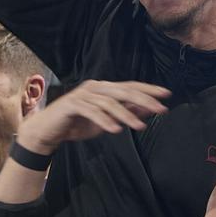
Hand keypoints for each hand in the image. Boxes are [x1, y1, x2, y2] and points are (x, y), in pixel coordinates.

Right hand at [15, 80, 171, 155]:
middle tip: (161, 109)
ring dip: (126, 115)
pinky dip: (105, 121)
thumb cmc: (77, 125)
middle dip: (144, 100)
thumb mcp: (106, 121)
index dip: (149, 89)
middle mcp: (94, 87)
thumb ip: (125, 113)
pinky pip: (92, 112)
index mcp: (104, 88)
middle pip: (124, 91)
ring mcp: (83, 94)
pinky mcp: (72, 104)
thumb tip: (148, 111)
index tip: (167, 95)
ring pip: (110, 102)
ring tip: (139, 126)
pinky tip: (116, 130)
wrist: (48, 130)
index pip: (130, 86)